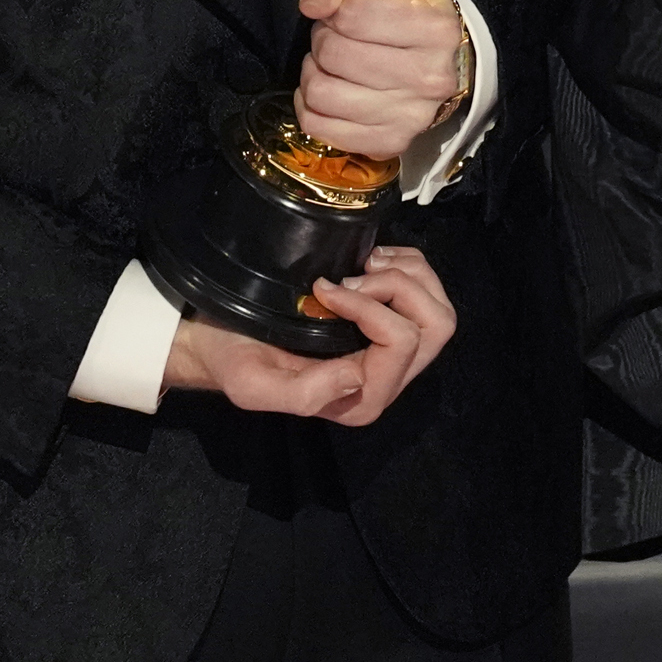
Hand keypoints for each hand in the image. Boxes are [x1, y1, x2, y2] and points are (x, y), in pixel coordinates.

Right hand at [159, 245, 455, 424]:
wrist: (222, 341)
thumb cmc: (235, 360)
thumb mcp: (253, 386)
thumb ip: (305, 393)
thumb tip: (358, 376)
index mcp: (361, 400)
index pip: (402, 342)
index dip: (371, 306)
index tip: (324, 290)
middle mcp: (387, 380)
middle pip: (436, 327)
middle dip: (399, 288)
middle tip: (354, 274)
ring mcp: (394, 354)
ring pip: (439, 310)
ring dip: (408, 275)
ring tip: (364, 264)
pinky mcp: (391, 325)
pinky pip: (428, 292)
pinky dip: (407, 265)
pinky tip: (370, 261)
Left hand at [293, 0, 467, 158]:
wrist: (439, 54)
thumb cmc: (402, 3)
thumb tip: (312, 7)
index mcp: (435, 28)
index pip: (351, 17)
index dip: (337, 8)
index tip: (348, 10)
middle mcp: (429, 78)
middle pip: (333, 55)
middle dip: (323, 39)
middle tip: (337, 35)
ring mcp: (412, 117)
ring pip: (322, 94)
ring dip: (313, 72)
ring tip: (330, 62)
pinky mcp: (390, 143)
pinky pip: (319, 128)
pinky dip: (310, 107)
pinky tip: (327, 88)